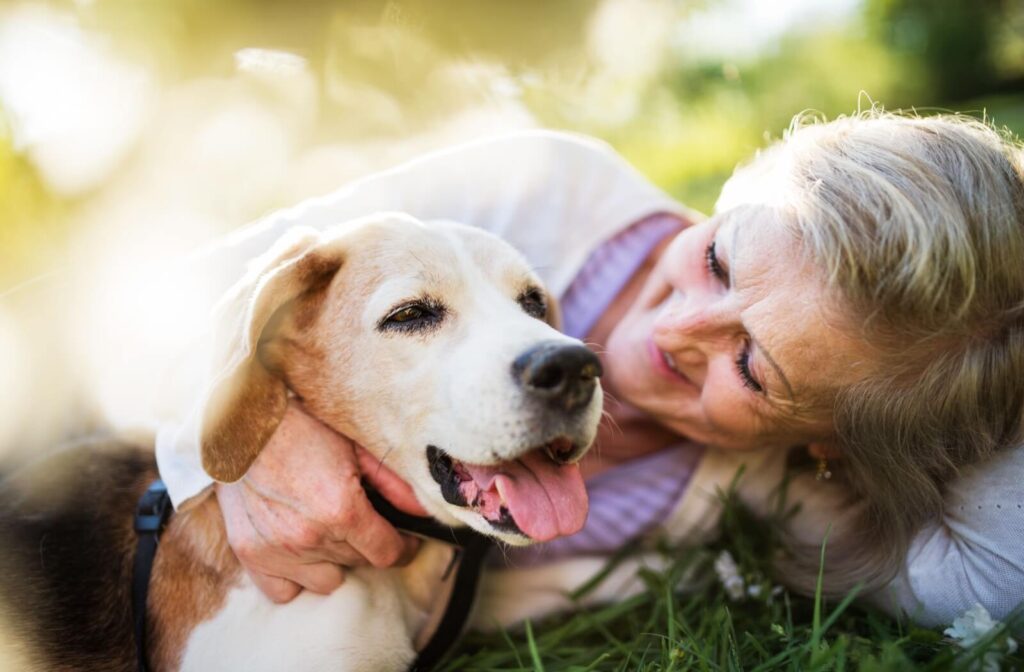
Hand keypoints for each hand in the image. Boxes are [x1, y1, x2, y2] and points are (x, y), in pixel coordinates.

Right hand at [216, 399, 427, 602]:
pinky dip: (296, 577)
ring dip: (334, 560)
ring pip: (328, 580)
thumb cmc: (303, 429)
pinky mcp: (252, 555)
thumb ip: (394, 484)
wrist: (245, 424)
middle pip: (359, 563)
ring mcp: (278, 550)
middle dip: (367, 544)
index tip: (403, 540)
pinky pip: (285, 591)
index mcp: (341, 510)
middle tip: (360, 519)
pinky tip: (301, 552)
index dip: (403, 548)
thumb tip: (422, 510)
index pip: (388, 554)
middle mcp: (310, 537)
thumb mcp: (357, 448)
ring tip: (328, 532)